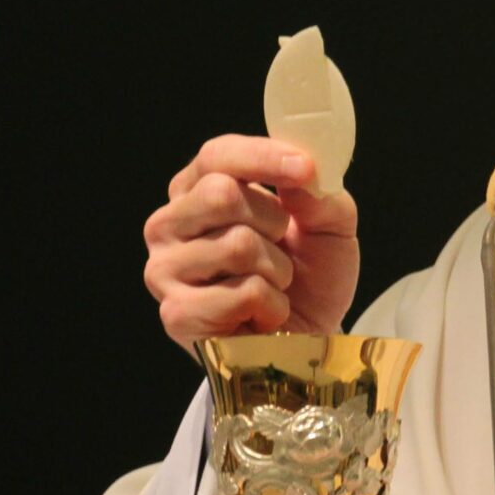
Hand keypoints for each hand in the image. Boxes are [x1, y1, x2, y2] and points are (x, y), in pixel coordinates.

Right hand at [142, 135, 358, 349]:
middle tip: (281, 247)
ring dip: (276, 270)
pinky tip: (261, 316)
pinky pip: (243, 293)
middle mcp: (169, 225)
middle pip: (220, 194)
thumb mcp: (330, 225)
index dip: (263, 158)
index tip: (306, 168)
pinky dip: (271, 306)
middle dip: (272, 222)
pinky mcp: (175, 314)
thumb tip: (303, 176)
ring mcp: (164, 270)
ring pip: (237, 245)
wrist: (308, 338)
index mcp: (196, 189)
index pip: (217, 155)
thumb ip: (320, 195)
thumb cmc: (309, 276)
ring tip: (272, 285)